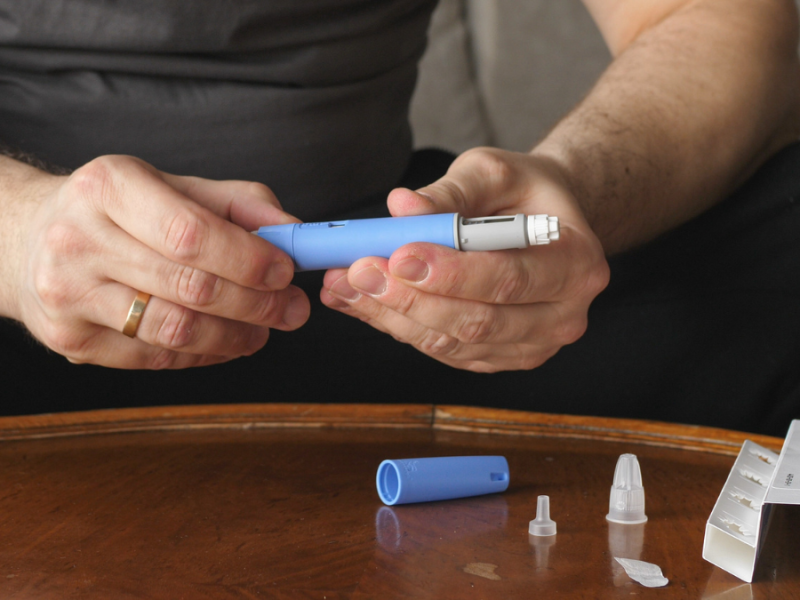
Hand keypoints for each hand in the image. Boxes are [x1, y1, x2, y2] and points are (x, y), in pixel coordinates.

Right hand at [13, 155, 309, 368]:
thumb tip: (294, 234)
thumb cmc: (119, 211)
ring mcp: (68, 294)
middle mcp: (79, 239)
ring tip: (263, 330)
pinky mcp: (70, 339)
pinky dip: (202, 354)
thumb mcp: (173, 186)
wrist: (30, 239)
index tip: (286, 272)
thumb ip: (238, 204)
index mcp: (109, 186)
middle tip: (292, 310)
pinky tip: (224, 343)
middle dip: (256, 304)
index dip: (247, 259)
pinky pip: (154, 358)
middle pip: (189, 286)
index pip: (191, 233)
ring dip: (234, 336)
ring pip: (174, 330)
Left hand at [320, 147, 608, 371]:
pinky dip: (398, 326)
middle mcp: (563, 315)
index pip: (510, 278)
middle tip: (359, 270)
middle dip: (410, 298)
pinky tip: (361, 300)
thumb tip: (401, 207)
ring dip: (393, 316)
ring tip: (346, 283)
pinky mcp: (499, 356)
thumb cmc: (523, 192)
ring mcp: (532, 344)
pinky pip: (443, 350)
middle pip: (479, 321)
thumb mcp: (493, 173)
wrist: (541, 222)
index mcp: (576, 263)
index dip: (451, 272)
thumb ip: (450, 192)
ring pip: (454, 343)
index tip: (398, 255)